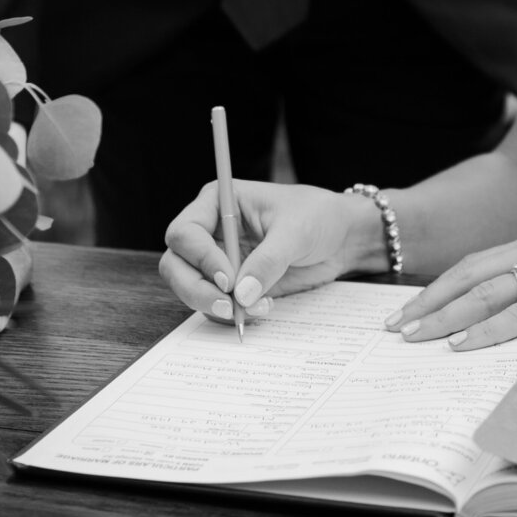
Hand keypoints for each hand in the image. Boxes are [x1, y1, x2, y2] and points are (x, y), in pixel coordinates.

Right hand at [160, 180, 357, 323]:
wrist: (340, 237)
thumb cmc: (317, 216)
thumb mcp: (296, 231)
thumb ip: (268, 260)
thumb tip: (241, 294)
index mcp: (218, 202)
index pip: (185, 232)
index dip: (200, 258)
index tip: (228, 278)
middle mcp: (211, 232)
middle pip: (176, 265)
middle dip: (196, 290)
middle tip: (228, 306)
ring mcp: (218, 260)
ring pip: (190, 289)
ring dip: (217, 306)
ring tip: (256, 308)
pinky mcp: (232, 285)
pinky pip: (215, 306)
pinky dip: (233, 314)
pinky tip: (263, 308)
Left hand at [384, 207, 516, 350]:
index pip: (472, 265)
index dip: (438, 285)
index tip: (410, 306)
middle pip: (466, 278)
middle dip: (426, 303)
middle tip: (393, 327)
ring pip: (483, 295)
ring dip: (444, 317)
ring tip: (414, 337)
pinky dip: (488, 329)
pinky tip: (465, 343)